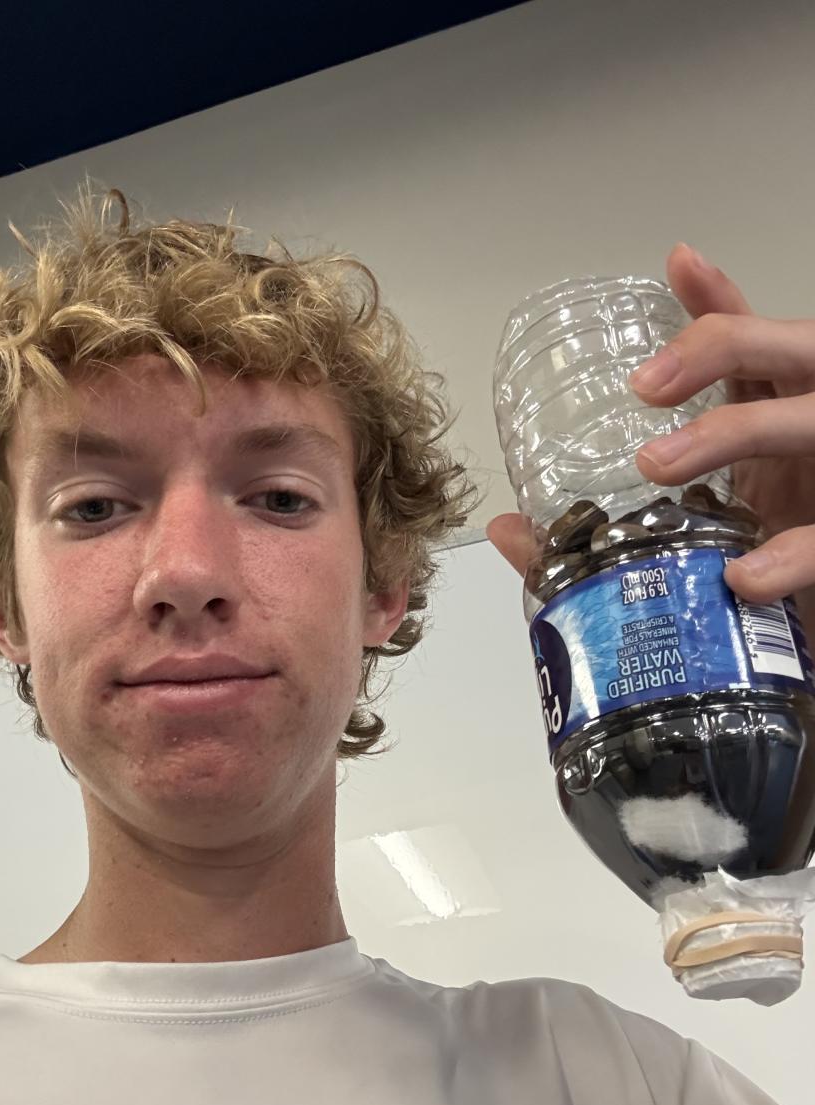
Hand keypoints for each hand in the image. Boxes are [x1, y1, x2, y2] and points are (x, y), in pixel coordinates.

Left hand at [486, 243, 814, 639]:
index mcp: (774, 423)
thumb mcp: (680, 541)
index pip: (757, 344)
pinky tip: (740, 574)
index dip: (723, 300)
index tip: (677, 264)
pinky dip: (790, 555)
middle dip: (724, 346)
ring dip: (734, 431)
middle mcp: (813, 435)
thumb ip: (597, 532)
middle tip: (641, 383)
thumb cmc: (748, 578)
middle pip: (795, 351)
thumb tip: (509, 529)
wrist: (799, 651)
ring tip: (658, 464)